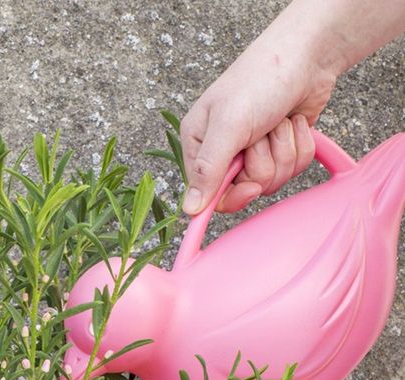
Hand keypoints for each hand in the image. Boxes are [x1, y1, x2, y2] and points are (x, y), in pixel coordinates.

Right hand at [180, 30, 337, 213]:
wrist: (306, 55)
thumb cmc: (260, 80)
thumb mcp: (228, 125)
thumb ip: (208, 169)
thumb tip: (190, 209)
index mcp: (200, 146)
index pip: (209, 194)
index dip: (233, 195)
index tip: (250, 186)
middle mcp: (224, 152)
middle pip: (245, 189)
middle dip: (263, 164)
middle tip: (262, 135)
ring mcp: (254, 152)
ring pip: (273, 180)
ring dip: (283, 150)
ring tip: (278, 122)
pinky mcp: (281, 148)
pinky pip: (294, 167)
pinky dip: (300, 144)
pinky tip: (292, 122)